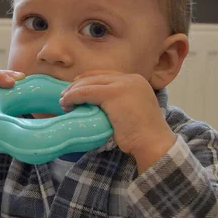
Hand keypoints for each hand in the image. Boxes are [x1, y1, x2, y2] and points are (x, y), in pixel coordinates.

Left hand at [59, 71, 175, 172]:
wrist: (153, 143)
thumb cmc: (143, 135)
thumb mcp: (132, 111)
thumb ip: (118, 103)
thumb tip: (96, 106)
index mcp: (136, 81)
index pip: (107, 75)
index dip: (89, 81)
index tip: (76, 90)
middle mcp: (130, 79)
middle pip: (96, 76)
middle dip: (78, 85)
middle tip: (66, 96)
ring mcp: (122, 84)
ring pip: (89, 82)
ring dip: (73, 91)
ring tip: (64, 102)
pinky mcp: (113, 94)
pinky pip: (86, 92)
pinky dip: (74, 97)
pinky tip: (67, 104)